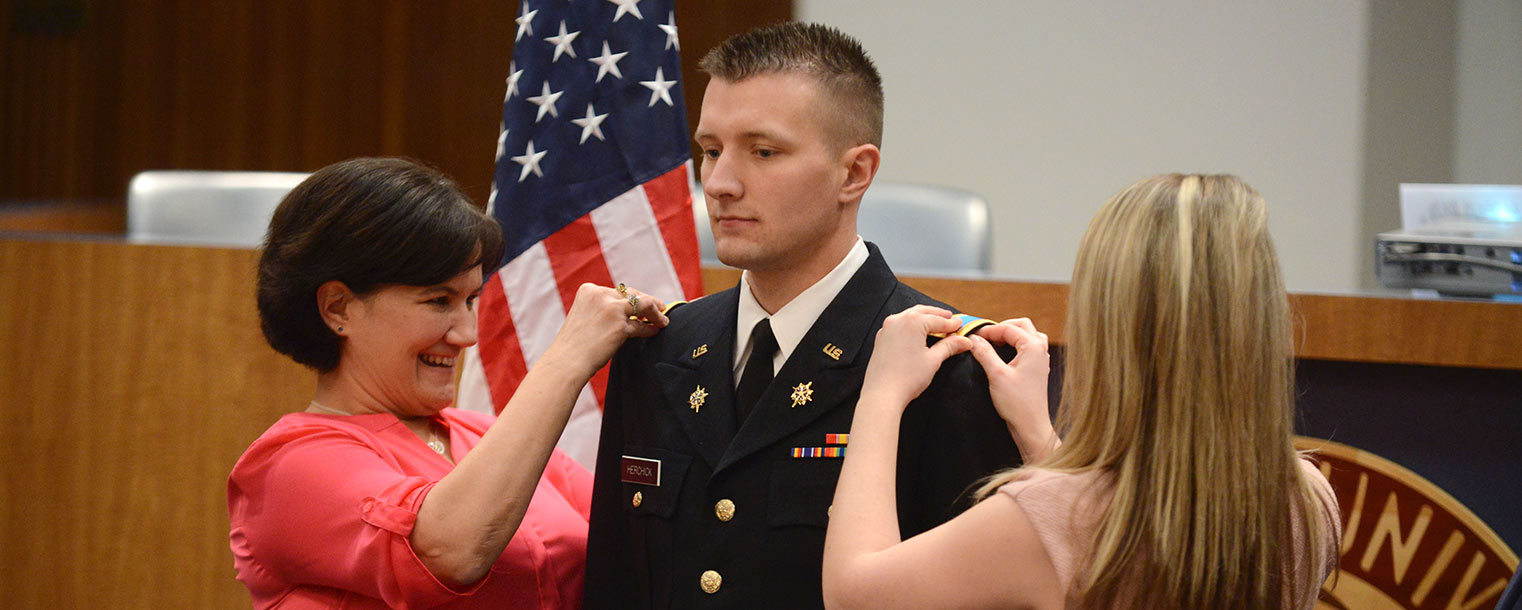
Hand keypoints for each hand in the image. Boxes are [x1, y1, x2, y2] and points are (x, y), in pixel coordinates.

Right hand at [542, 283, 668, 378]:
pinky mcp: (620, 325)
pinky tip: (655, 331)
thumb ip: (601, 309)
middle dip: (647, 301)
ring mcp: (611, 309)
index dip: (633, 297)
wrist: (566, 362)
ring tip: (663, 320)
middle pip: (632, 294)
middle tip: (660, 307)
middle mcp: (600, 295)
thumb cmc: (574, 345)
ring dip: (656, 313)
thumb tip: (628, 312)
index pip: (617, 291)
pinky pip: (642, 325)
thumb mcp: (584, 317)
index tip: (643, 302)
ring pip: (644, 304)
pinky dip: (650, 328)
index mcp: (588, 290)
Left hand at [860, 305, 971, 410]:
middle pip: (923, 312)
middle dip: (938, 315)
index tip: (961, 325)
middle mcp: (898, 320)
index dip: (951, 323)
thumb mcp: (933, 360)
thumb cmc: (907, 378)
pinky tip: (917, 333)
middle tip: (950, 319)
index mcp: (912, 322)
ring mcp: (887, 328)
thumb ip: (949, 346)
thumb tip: (964, 340)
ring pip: (909, 316)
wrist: (882, 394)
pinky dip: (911, 325)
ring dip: (923, 317)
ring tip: (936, 323)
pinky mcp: (881, 338)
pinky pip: (899, 325)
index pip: (938, 320)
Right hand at [968, 318, 1058, 460]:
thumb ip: (984, 353)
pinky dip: (1017, 345)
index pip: (1008, 329)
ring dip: (1012, 335)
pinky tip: (1005, 355)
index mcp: (1033, 347)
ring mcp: (1041, 360)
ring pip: (1028, 335)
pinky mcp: (1038, 369)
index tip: (973, 335)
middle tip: (986, 336)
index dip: (989, 330)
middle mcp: (1040, 350)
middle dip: (1002, 327)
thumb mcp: (996, 375)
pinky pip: (1029, 347)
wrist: (1031, 426)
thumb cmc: (1017, 403)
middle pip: (1022, 326)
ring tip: (995, 343)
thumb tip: (974, 338)